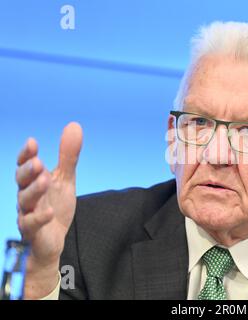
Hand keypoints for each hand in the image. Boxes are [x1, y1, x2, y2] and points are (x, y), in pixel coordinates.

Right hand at [15, 122, 82, 297]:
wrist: (53, 239)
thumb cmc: (55, 205)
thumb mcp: (65, 179)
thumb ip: (68, 156)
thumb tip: (74, 125)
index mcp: (33, 181)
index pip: (25, 165)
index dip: (26, 155)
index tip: (32, 143)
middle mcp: (27, 195)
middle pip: (21, 181)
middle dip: (28, 171)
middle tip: (38, 163)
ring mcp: (27, 213)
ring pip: (25, 201)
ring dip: (34, 190)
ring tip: (45, 180)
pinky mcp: (33, 231)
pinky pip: (32, 224)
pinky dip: (39, 217)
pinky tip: (49, 212)